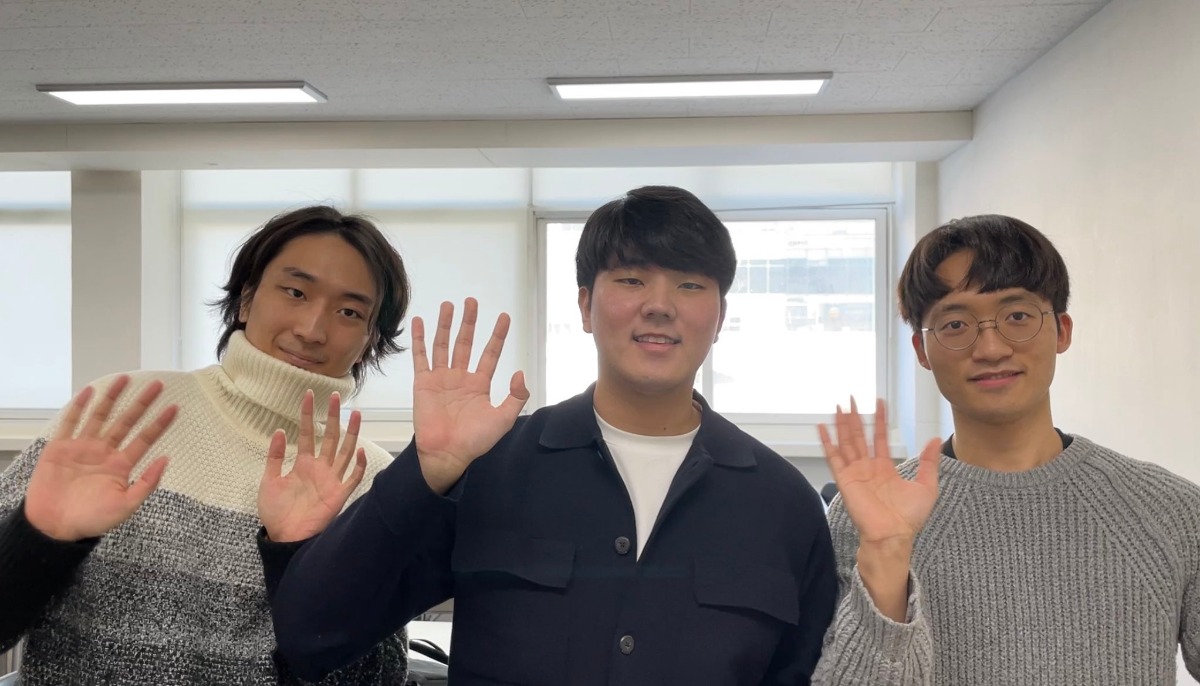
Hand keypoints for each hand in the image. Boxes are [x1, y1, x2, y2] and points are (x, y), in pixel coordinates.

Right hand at [25, 375, 176, 541]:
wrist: (55, 528)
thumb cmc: (91, 521)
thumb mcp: (126, 506)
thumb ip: (147, 483)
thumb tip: (167, 459)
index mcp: (121, 465)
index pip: (145, 439)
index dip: (159, 423)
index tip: (174, 407)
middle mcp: (104, 452)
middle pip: (126, 422)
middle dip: (141, 403)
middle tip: (157, 385)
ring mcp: (82, 448)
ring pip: (100, 416)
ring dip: (112, 398)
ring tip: (124, 379)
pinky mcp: (60, 448)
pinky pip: (70, 423)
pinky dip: (78, 407)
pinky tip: (88, 392)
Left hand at [258, 390, 367, 542]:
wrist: (285, 537)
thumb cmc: (276, 512)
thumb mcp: (269, 481)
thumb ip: (274, 457)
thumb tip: (279, 431)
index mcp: (303, 464)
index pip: (309, 434)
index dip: (308, 415)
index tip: (308, 395)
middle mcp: (320, 468)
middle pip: (331, 437)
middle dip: (333, 416)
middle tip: (335, 396)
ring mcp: (332, 480)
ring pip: (345, 451)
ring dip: (352, 433)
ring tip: (356, 413)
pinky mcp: (340, 495)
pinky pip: (353, 478)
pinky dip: (359, 465)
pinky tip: (362, 451)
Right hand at [412, 298, 528, 493]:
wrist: (448, 454)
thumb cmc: (475, 440)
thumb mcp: (504, 419)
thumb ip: (516, 396)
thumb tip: (520, 372)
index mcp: (480, 384)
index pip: (490, 353)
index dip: (497, 336)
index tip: (503, 317)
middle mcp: (460, 377)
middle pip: (466, 343)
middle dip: (469, 323)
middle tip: (472, 302)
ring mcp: (441, 378)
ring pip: (444, 345)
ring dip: (446, 325)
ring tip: (449, 305)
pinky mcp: (423, 383)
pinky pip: (421, 357)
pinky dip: (420, 339)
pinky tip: (420, 321)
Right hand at [818, 398, 940, 547]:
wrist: (893, 535)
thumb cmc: (909, 517)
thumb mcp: (926, 486)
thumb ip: (928, 462)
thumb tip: (935, 439)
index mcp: (885, 468)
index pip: (880, 437)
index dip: (880, 420)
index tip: (879, 402)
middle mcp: (867, 468)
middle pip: (859, 436)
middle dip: (855, 417)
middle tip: (851, 398)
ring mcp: (855, 473)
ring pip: (846, 442)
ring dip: (842, 424)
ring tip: (839, 406)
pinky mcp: (844, 480)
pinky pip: (833, 457)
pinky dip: (826, 442)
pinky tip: (822, 427)